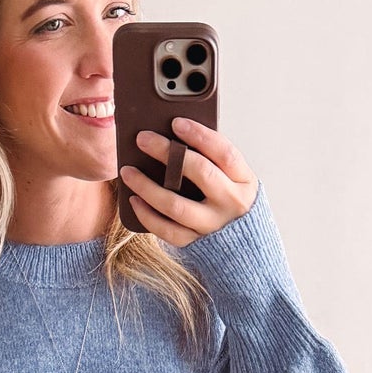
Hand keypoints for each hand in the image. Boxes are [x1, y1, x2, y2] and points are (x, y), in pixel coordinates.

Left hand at [118, 116, 257, 245]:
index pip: (224, 152)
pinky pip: (167, 230)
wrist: (243, 250)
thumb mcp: (234, 180)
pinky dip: (147, 215)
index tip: (176, 122)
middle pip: (200, 172)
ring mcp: (213, 226)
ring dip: (147, 186)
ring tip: (128, 171)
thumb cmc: (230, 203)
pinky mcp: (196, 243)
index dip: (200, 135)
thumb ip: (213, 161)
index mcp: (243, 181)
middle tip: (143, 139)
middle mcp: (231, 203)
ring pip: (176, 204)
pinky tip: (134, 200)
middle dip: (168, 152)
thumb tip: (173, 136)